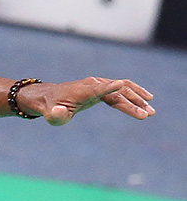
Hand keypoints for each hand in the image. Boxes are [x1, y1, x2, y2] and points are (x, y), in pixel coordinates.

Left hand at [23, 77, 154, 125]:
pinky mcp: (102, 88)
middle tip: (146, 115)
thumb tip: (58, 112)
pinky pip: (121, 90)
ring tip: (151, 111)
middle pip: (116, 92)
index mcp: (81, 92)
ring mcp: (99, 84)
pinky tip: (145, 102)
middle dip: (132, 103)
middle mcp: (92, 85)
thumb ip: (55, 114)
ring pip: (122, 90)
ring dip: (137, 99)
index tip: (120, 85)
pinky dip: (134, 95)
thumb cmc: (51, 109)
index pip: (96, 89)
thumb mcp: (51, 115)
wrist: (50, 97)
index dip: (107, 88)